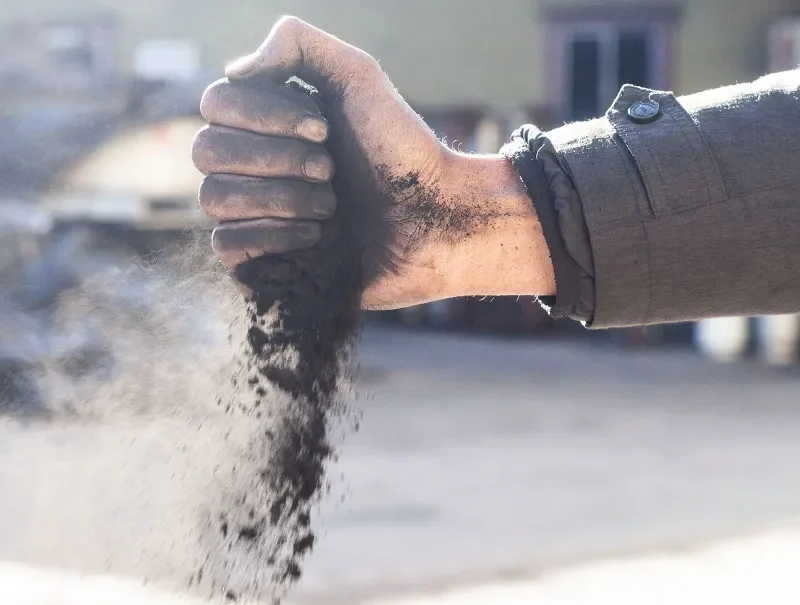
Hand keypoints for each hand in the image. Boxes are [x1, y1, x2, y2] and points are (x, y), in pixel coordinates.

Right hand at [193, 16, 554, 308]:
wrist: (437, 222)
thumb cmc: (403, 152)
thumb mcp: (359, 77)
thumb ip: (298, 44)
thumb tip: (233, 71)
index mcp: (269, 121)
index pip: (215, 105)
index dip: (262, 116)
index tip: (323, 129)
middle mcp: (255, 165)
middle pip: (206, 151)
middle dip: (276, 159)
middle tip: (330, 169)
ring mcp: (257, 215)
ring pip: (214, 197)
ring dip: (280, 198)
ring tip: (331, 208)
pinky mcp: (265, 262)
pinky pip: (224, 246)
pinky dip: (270, 236)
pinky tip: (315, 238)